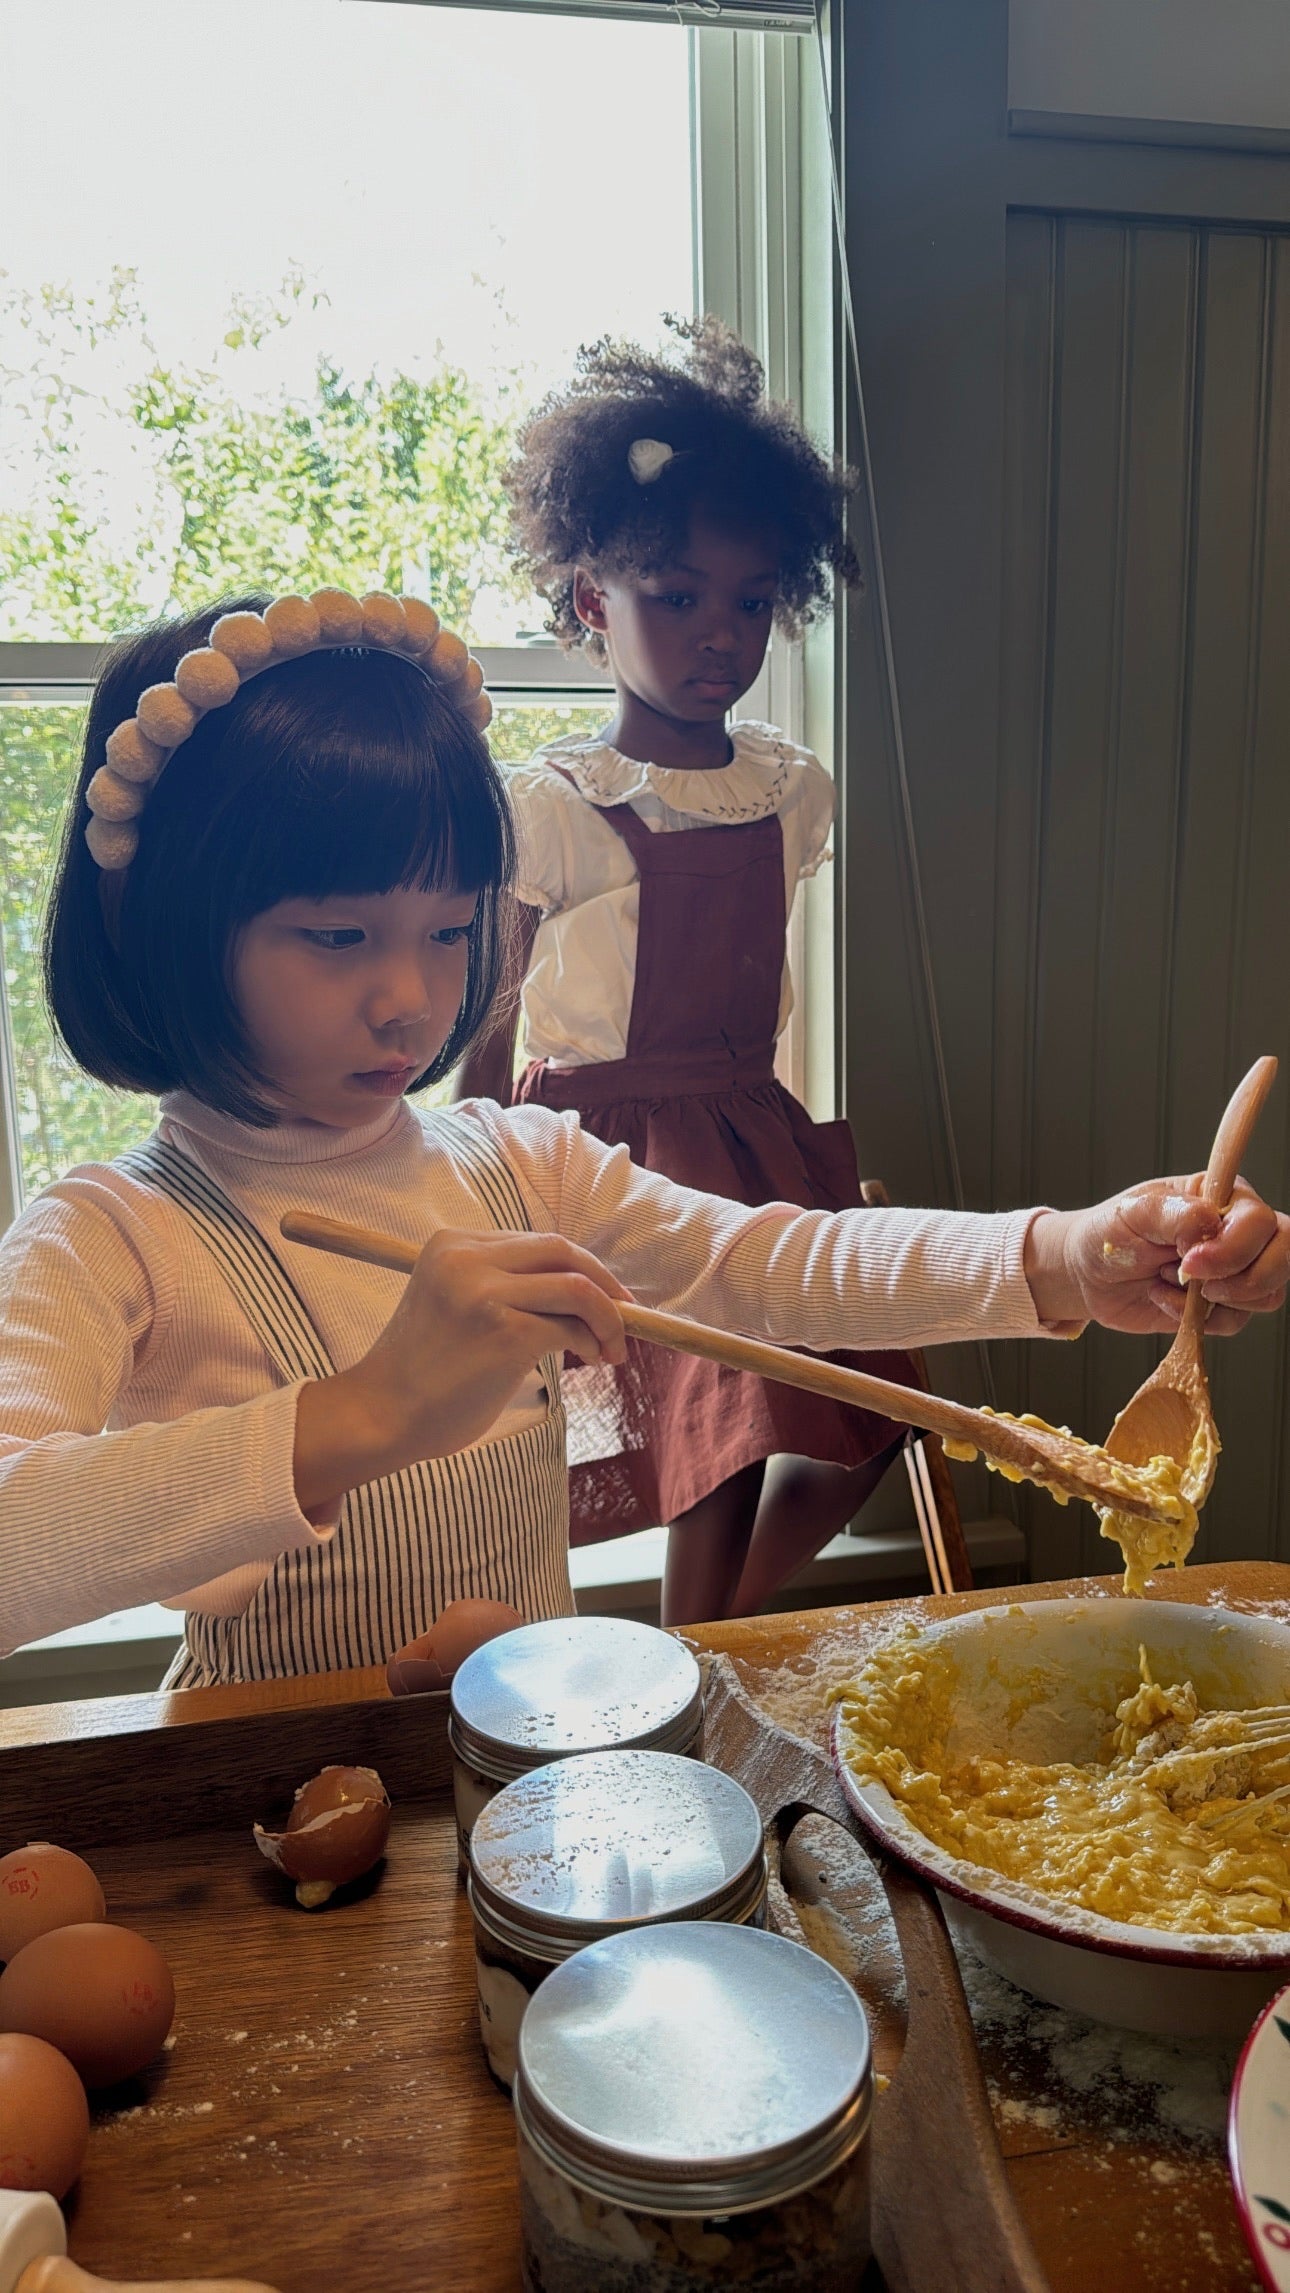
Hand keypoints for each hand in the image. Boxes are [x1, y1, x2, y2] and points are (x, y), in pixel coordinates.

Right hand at [294, 1228, 628, 1516]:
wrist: (381, 1415)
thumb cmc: (424, 1372)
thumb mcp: (456, 1304)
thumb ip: (502, 1286)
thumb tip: (581, 1290)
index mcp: (452, 1244)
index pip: (538, 1242)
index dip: (582, 1267)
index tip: (607, 1296)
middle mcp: (465, 1257)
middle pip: (562, 1251)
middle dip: (605, 1283)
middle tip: (627, 1315)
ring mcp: (484, 1292)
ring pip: (577, 1287)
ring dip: (610, 1318)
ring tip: (614, 1349)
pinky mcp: (503, 1331)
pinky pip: (571, 1327)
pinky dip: (593, 1341)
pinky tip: (592, 1359)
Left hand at [1024, 1176, 1289, 1335]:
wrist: (1087, 1275)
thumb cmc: (1109, 1234)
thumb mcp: (1130, 1215)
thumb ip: (1172, 1214)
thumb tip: (1208, 1221)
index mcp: (1221, 1196)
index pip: (1261, 1220)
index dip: (1235, 1248)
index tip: (1189, 1261)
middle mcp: (1236, 1230)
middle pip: (1283, 1254)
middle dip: (1242, 1279)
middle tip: (1193, 1282)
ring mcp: (1233, 1269)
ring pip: (1266, 1293)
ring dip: (1214, 1299)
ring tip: (1169, 1282)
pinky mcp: (1221, 1303)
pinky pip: (1235, 1321)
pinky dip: (1196, 1318)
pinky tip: (1164, 1300)